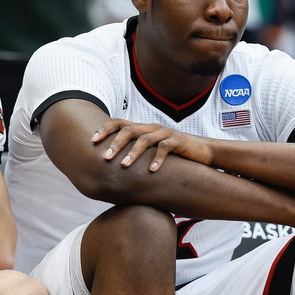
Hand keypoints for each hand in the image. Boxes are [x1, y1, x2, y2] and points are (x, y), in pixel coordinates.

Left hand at [93, 119, 213, 170]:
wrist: (202, 151)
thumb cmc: (172, 154)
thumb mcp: (151, 151)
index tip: (93, 141)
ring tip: (124, 165)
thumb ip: (136, 153)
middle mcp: (152, 128)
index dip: (105, 130)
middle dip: (116, 143)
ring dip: (133, 153)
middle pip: (129, 130)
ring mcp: (165, 133)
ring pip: (145, 139)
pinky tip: (151, 171)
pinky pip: (165, 148)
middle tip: (106, 158)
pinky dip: (157, 159)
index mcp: (143, 128)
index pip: (120, 123)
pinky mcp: (178, 142)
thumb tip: (112, 166)